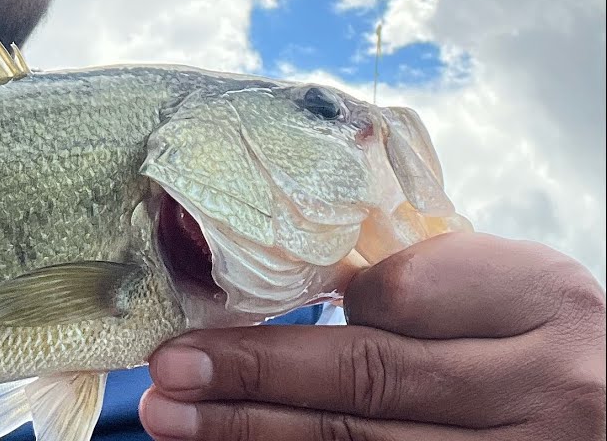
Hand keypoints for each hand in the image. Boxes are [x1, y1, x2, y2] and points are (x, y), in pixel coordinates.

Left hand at [139, 232, 605, 439]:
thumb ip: (420, 290)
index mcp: (547, 302)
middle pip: (370, 378)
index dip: (321, 305)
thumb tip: (287, 298)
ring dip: (252, 432)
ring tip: (170, 418)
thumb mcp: (507, 294)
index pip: (400, 294)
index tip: (248, 304)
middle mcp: (548, 390)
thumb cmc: (545, 343)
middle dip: (251, 370)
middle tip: (168, 367)